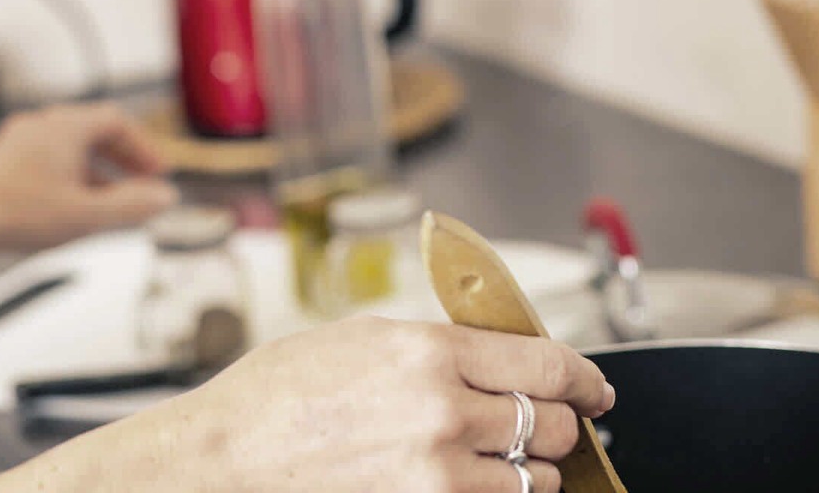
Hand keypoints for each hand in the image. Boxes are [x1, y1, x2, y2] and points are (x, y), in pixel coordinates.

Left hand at [0, 103, 177, 250]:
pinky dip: (74, 178)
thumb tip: (165, 198)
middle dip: (124, 160)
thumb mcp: (88, 216)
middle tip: (142, 183)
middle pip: (96, 132)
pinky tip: (78, 207)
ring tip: (116, 202)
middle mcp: (42, 125)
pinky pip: (52, 160)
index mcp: (66, 127)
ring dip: (100, 172)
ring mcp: (22, 141)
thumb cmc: (17, 214)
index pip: (117, 121)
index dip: (144, 147)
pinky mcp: (7, 161)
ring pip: (73, 149)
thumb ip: (132, 206)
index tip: (158, 172)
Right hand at [182, 316, 614, 492]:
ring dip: (530, 471)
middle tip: (545, 425)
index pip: (548, 364)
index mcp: (428, 352)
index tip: (596, 388)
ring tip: (497, 460)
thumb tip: (497, 357)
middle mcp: (443, 413)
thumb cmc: (273, 398)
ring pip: (535, 481)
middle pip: (556, 426)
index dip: (586, 377)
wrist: (222, 461)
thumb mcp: (358, 340)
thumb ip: (436, 346)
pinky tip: (469, 483)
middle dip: (560, 425)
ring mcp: (437, 476)